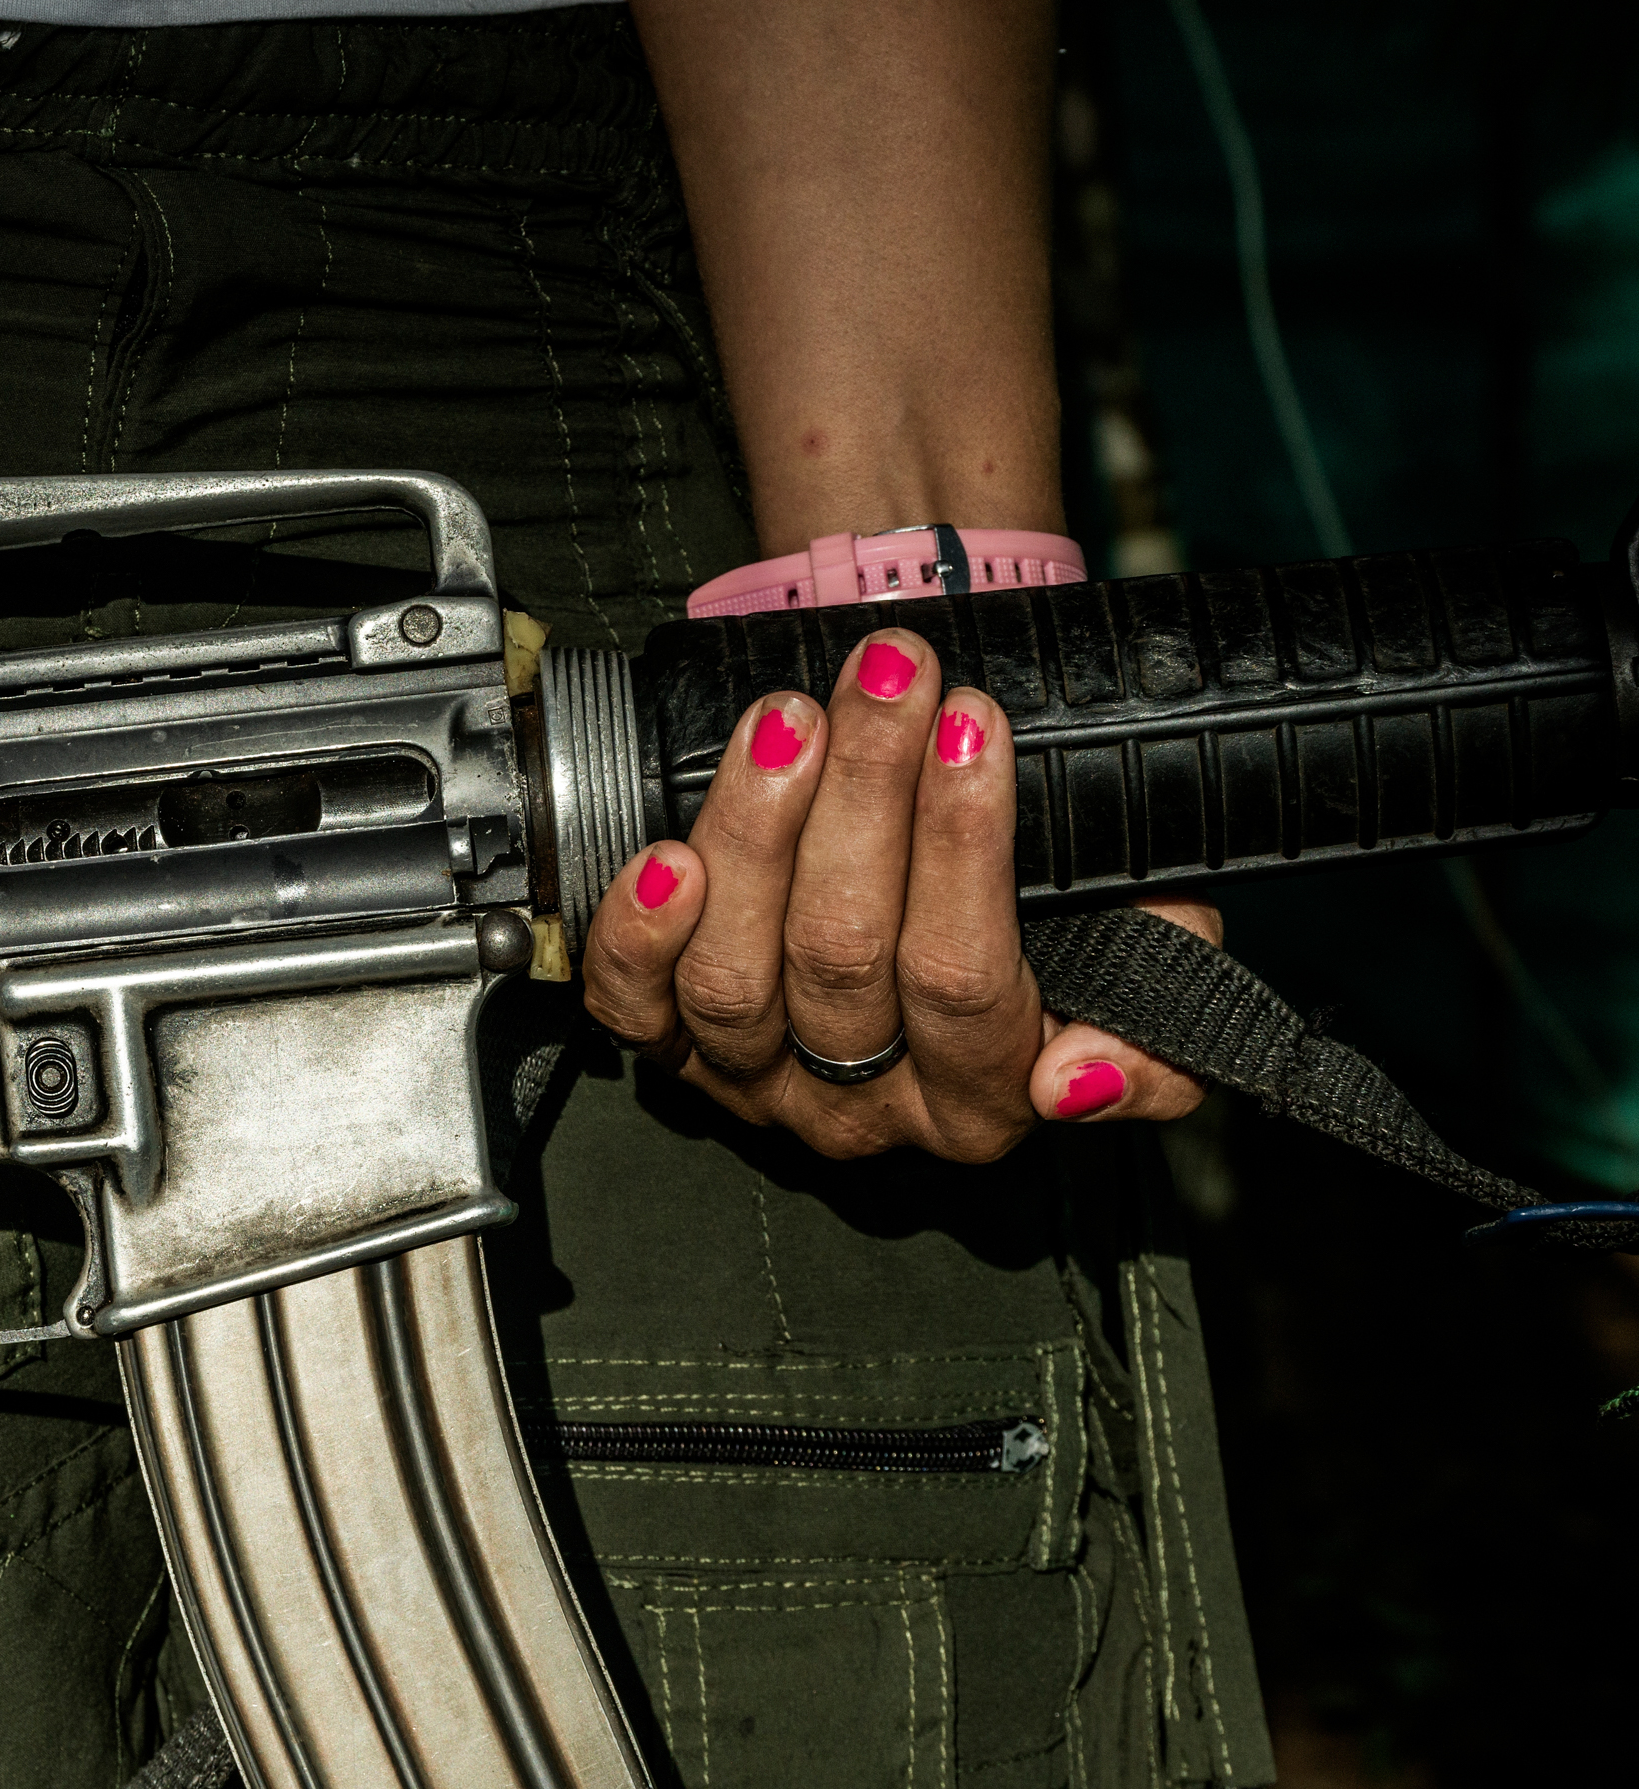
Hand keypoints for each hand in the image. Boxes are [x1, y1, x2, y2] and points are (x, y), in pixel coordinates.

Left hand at [578, 624, 1213, 1158]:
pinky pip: (633, 1006)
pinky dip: (638, 934)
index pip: (965, 983)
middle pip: (843, 958)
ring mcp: (754, 1077)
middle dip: (866, 797)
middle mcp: (861, 1107)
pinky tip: (664, 858)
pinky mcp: (665, 1042)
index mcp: (982, 1099)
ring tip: (793, 719)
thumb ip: (1156, 1004)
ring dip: (759, 829)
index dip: (965, 849)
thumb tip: (1078, 1076)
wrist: (927, 833)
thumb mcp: (1141, 936)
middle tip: (889, 681)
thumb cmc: (1035, 880)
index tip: (972, 723)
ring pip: (736, 973)